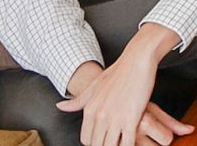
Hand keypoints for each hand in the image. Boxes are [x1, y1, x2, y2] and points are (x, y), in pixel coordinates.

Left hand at [57, 26, 187, 145]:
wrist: (137, 59)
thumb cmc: (119, 71)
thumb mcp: (95, 86)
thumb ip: (77, 101)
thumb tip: (59, 106)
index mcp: (89, 109)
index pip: (86, 139)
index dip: (95, 143)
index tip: (104, 141)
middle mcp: (100, 116)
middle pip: (97, 145)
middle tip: (113, 142)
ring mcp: (115, 118)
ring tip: (122, 142)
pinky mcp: (131, 119)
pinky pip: (127, 143)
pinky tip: (134, 144)